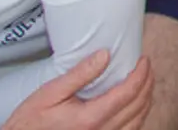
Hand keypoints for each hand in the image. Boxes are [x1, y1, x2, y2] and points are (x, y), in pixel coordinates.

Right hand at [2, 49, 153, 129]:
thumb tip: (105, 55)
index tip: (143, 60)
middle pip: (138, 107)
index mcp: (90, 118)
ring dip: (146, 101)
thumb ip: (80, 74)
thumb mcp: (50, 93)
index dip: (141, 74)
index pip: (128, 93)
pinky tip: (135, 106)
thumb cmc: (29, 122)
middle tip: (146, 67)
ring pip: (137, 122)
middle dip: (148, 84)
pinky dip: (138, 118)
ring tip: (145, 82)